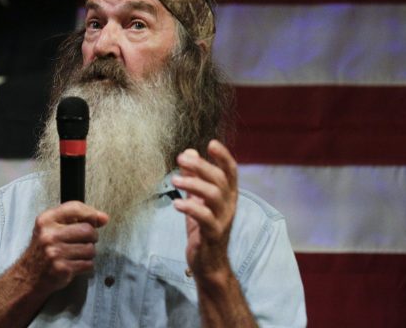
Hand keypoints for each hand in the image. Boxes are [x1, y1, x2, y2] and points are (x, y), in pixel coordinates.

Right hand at [17, 201, 108, 295]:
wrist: (27, 276)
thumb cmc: (43, 250)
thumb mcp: (51, 227)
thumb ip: (76, 218)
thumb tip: (103, 218)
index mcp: (46, 220)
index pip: (75, 208)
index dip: (91, 213)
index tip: (98, 220)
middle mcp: (49, 235)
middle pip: (88, 230)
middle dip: (92, 237)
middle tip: (85, 241)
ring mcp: (55, 253)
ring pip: (90, 249)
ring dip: (89, 253)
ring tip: (78, 254)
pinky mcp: (62, 269)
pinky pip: (88, 264)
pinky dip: (86, 265)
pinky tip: (75, 264)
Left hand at [171, 139, 237, 283]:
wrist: (209, 263)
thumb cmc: (203, 229)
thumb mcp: (197, 200)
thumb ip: (194, 178)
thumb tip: (188, 152)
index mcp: (227, 195)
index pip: (230, 171)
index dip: (223, 156)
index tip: (211, 143)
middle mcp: (229, 205)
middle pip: (220, 180)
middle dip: (201, 166)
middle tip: (180, 159)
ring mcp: (223, 220)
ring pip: (214, 196)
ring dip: (194, 185)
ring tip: (174, 181)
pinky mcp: (213, 235)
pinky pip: (205, 218)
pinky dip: (191, 208)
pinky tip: (177, 204)